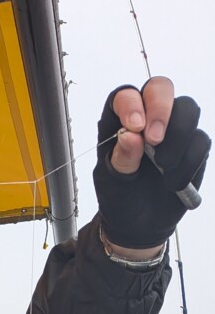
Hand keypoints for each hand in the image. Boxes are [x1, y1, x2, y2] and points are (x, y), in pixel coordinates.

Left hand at [93, 76, 209, 251]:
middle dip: (161, 110)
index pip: (125, 95)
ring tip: (163, 167)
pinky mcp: (193, 147)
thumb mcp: (112, 183)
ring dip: (178, 137)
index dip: (132, 104)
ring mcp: (173, 129)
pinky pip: (200, 141)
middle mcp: (148, 117)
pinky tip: (173, 182)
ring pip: (188, 109)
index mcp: (119, 121)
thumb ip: (120, 159)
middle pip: (161, 88)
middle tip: (155, 141)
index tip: (135, 128)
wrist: (140, 225)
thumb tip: (130, 135)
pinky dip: (189, 162)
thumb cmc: (120, 198)